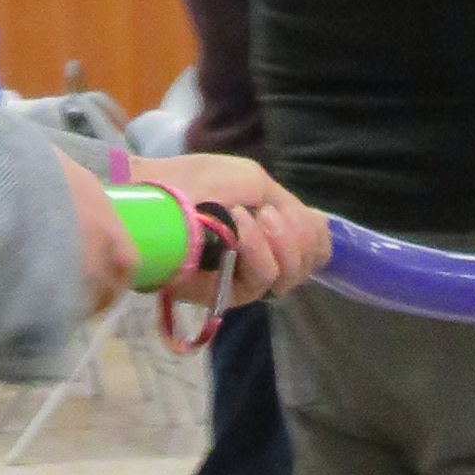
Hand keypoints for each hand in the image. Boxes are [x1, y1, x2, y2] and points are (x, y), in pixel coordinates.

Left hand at [67, 152, 329, 317]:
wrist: (156, 189)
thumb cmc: (198, 181)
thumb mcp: (254, 181)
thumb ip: (289, 207)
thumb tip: (318, 227)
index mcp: (274, 234)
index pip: (317, 248)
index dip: (314, 234)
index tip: (290, 212)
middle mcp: (263, 260)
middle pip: (307, 265)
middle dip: (296, 235)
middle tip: (267, 212)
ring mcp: (244, 279)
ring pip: (288, 276)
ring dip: (276, 241)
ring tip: (247, 216)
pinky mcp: (225, 294)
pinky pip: (260, 281)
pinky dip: (255, 249)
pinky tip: (238, 227)